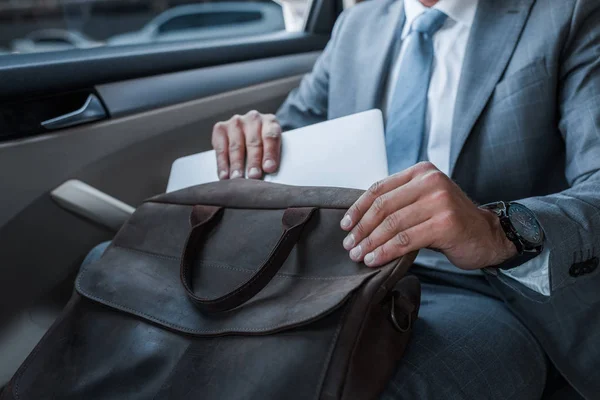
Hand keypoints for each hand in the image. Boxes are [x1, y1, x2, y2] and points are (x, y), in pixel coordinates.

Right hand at [211, 111, 281, 179]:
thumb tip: (267, 173)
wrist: (250, 131)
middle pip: (253, 142)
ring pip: (236, 146)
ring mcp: (235, 122)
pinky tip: (224, 175)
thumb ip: (272, 156)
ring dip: (236, 164)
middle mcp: (253, 119)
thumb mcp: (273, 146)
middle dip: (253, 161)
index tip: (269, 168)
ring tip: (237, 178)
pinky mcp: (220, 128)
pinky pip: (220, 148)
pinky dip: (222, 163)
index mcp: (270, 122)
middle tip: (253, 176)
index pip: (271, 136)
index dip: (270, 153)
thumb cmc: (264, 143)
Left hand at [340, 162, 516, 269]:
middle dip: (361, 228)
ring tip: (358, 255)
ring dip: (370, 242)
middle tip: (349, 245)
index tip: (345, 225)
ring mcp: (439, 201)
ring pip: (392, 224)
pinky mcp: (445, 224)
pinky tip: (374, 260)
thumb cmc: (449, 221)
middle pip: (383, 206)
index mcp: (421, 172)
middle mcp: (431, 182)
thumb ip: (399, 202)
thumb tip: (358, 220)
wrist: (488, 235)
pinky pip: (405, 240)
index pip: (379, 188)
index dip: (358, 208)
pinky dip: (385, 251)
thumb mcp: (423, 202)